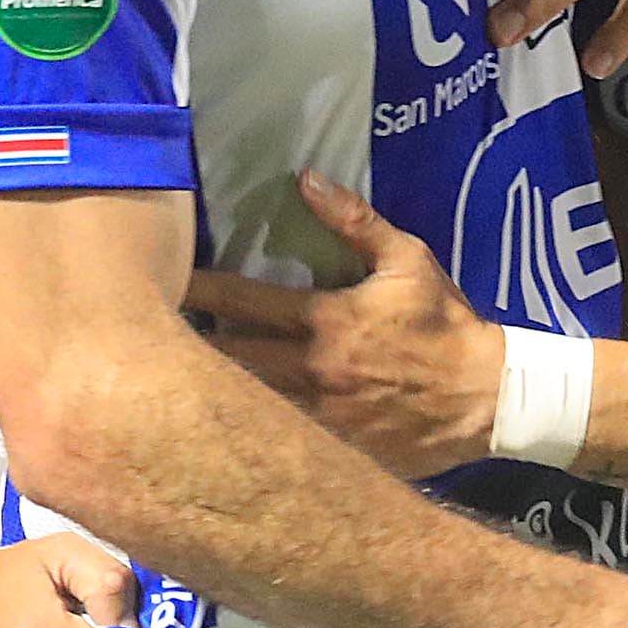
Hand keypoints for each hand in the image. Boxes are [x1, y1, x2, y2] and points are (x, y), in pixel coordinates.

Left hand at [186, 172, 503, 477]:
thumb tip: (306, 177)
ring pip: (239, 402)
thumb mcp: (408, 260)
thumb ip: (354, 220)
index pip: (240, 301)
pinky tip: (210, 423)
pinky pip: (269, 441)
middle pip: (224, 356)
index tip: (160, 279)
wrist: (486, 399)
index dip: (195, 290)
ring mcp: (314, 416)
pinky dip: (240, 427)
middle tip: (142, 334)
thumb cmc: (445, 324)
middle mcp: (309, 369)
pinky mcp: (327, 450)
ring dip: (204, 388)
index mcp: (325, 319)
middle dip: (182, 345)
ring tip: (161, 378)